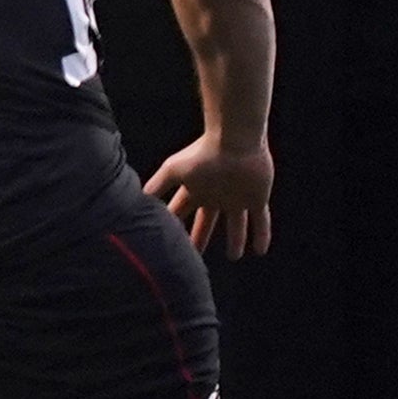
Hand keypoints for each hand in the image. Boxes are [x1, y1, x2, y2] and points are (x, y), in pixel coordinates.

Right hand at [145, 131, 273, 257]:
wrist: (234, 141)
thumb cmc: (201, 153)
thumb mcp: (172, 170)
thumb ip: (156, 186)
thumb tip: (136, 201)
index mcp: (195, 189)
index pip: (182, 212)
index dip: (175, 227)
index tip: (168, 244)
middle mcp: (215, 196)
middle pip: (207, 221)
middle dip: (200, 236)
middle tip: (195, 256)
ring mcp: (237, 198)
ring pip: (236, 224)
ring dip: (235, 240)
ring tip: (234, 257)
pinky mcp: (256, 199)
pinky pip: (260, 220)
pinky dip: (261, 235)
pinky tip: (260, 251)